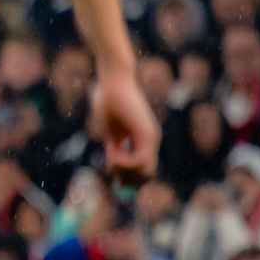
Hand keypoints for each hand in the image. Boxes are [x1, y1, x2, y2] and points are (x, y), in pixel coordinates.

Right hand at [88, 70, 159, 186]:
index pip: (144, 169)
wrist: (113, 82)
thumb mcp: (110, 133)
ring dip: (125, 171)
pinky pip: (138, 162)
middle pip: (146, 176)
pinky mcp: (146, 134)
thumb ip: (114, 149)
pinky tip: (113, 152)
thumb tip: (113, 169)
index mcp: (144, 139)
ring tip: (111, 157)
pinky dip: (123, 163)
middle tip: (111, 167)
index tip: (113, 172)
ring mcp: (151, 137)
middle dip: (128, 178)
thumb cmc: (108, 102)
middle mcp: (152, 140)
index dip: (128, 176)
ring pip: (144, 172)